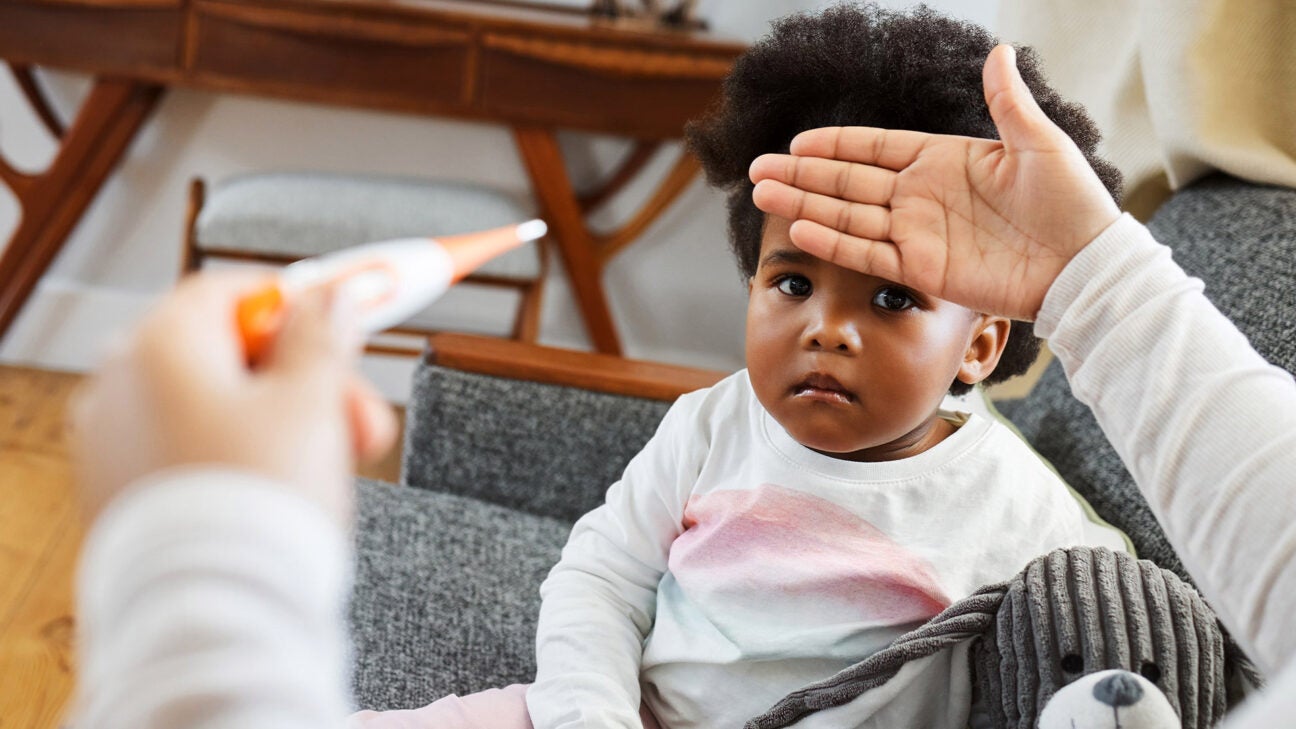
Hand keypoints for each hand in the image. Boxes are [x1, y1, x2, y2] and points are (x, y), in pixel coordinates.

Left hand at [71, 271, 397, 524]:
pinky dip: (235, 459)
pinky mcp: (115, 496)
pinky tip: (282, 494)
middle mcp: (119, 384)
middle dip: (305, 382)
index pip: (231, 291)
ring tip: (336, 467)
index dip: (295, 305)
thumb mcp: (313, 401)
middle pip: (227, 355)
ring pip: (211, 408)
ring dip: (280, 423)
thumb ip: (322, 337)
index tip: (340, 324)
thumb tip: (331, 296)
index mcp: (161, 344)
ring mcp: (109, 444)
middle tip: (360, 421)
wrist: (217, 611)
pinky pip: (185, 453)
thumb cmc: (262, 501)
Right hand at [747, 44, 1120, 320]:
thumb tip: (999, 50)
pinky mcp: (921, 270)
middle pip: (848, 183)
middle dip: (802, 176)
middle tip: (757, 170)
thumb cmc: (1071, 202)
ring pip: (847, 217)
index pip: (875, 149)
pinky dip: (833, 242)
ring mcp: (917, 234)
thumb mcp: (1040, 143)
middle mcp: (920, 197)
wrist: (1083, 267)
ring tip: (763, 195)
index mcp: (943, 160)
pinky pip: (867, 253)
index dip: (835, 146)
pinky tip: (799, 228)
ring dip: (804, 206)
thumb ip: (1007, 103)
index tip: (797, 143)